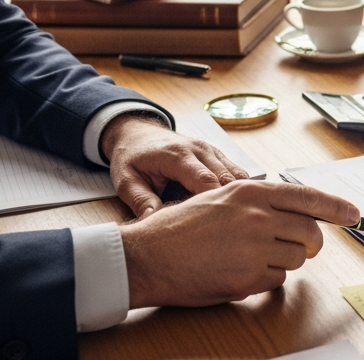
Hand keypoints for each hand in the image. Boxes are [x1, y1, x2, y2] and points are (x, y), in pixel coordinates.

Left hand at [101, 114, 249, 217]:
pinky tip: (225, 207)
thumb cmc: (131, 158)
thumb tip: (154, 221)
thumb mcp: (126, 180)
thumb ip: (140, 200)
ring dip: (234, 198)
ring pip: (238, 177)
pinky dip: (236, 191)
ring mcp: (212, 151)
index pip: (206, 180)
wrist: (137, 134)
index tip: (211, 227)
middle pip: (227, 180)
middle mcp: (200, 150)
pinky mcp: (218, 156)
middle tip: (222, 230)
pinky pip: (238, 174)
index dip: (212, 204)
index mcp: (177, 155)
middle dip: (227, 204)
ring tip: (224, 220)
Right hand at [120, 180, 359, 307]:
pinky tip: (239, 271)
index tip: (355, 216)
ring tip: (252, 257)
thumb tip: (296, 214)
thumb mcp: (222, 198)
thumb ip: (259, 202)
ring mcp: (254, 248)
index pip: (308, 197)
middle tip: (304, 248)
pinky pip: (277, 280)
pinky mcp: (247, 278)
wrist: (148, 255)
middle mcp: (257, 217)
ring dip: (284, 261)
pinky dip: (266, 279)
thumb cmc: (181, 227)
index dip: (336, 208)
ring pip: (296, 259)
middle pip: (310, 233)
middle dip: (312, 244)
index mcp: (251, 191)